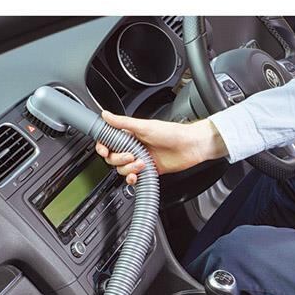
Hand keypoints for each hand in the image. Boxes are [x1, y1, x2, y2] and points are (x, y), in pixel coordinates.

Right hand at [95, 113, 227, 184]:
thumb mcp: (144, 126)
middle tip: (131, 155)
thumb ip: (123, 123)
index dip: (103, 146)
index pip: (109, 141)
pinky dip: (133, 179)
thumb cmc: (172, 133)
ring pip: (123, 169)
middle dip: (119, 159)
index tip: (104, 149)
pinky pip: (134, 178)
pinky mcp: (149, 171)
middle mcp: (134, 147)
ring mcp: (141, 159)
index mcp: (131, 135)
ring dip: (129, 169)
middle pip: (113, 158)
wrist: (190, 146)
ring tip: (142, 163)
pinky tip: (137, 176)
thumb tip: (106, 115)